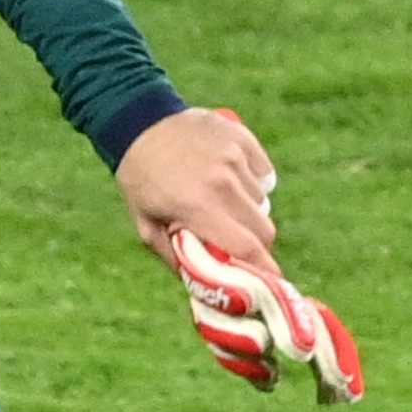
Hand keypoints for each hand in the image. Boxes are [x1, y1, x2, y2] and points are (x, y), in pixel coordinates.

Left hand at [112, 106, 367, 400]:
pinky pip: (263, 173)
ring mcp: (234, 156)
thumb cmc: (140, 179)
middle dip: (255, 243)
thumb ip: (177, 257)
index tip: (273, 285)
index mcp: (198, 206)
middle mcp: (222, 181)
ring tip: (219, 199)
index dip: (265, 271)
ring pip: (262, 202)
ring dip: (247, 208)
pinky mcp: (242, 138)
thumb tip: (207, 289)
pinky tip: (226, 174)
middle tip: (237, 241)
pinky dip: (252, 180)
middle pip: (265, 229)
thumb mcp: (146, 224)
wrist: (137, 121)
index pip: (247, 247)